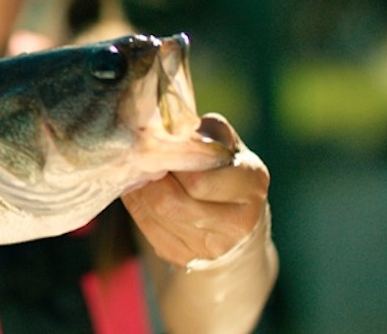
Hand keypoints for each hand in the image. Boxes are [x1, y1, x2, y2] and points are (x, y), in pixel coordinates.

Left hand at [122, 113, 269, 266]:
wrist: (238, 231)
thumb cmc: (226, 174)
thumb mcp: (227, 147)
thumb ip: (206, 132)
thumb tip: (170, 126)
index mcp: (251, 182)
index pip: (197, 179)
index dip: (169, 163)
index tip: (154, 148)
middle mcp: (239, 221)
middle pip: (171, 202)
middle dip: (148, 180)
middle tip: (137, 162)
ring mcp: (214, 247)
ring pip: (157, 217)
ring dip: (138, 193)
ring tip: (135, 174)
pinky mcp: (189, 260)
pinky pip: (149, 231)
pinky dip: (137, 208)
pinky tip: (138, 193)